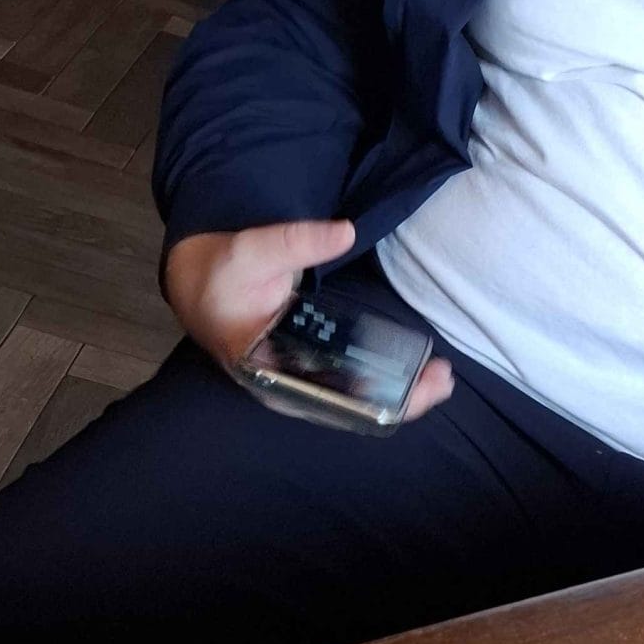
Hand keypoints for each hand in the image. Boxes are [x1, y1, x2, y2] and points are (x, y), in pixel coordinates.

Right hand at [162, 218, 453, 421]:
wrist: (200, 283)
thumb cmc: (222, 273)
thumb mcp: (252, 250)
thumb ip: (297, 241)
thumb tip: (344, 233)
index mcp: (267, 372)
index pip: (329, 402)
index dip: (375, 399)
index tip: (412, 386)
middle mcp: (285, 389)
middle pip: (349, 410)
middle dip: (401, 401)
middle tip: (442, 378)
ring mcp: (297, 384)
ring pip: (354, 404)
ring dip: (399, 394)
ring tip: (440, 377)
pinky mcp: (306, 373)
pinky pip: (350, 390)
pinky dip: (384, 384)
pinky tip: (413, 372)